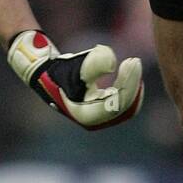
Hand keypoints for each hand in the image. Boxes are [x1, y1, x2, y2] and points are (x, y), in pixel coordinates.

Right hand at [7, 29, 143, 129]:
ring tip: (131, 65)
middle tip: (134, 61)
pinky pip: (124, 104)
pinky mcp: (103, 110)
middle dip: (132, 83)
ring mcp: (100, 117)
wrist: (48, 77)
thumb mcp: (75, 65)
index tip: (132, 61)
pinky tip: (128, 73)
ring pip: (127, 107)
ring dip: (131, 86)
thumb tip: (112, 63)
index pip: (118, 103)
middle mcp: (95, 121)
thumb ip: (93, 63)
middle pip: (125, 107)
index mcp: (87, 115)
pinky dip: (128, 89)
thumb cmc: (61, 72)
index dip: (129, 82)